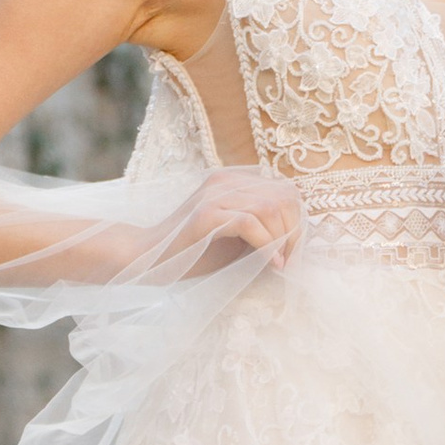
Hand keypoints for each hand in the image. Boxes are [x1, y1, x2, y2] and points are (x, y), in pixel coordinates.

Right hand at [171, 163, 304, 273]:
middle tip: (290, 258)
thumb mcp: (235, 235)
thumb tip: (296, 236)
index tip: (293, 249)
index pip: (285, 190)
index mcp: (233, 181)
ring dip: (282, 240)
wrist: (147, 257)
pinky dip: (267, 245)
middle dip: (294, 231)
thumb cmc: (193, 250)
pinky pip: (249, 223)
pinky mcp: (205, 214)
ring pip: (270, 208)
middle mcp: (225, 180)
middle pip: (283, 197)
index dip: (297, 220)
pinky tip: (270, 263)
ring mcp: (214, 195)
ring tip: (280, 263)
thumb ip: (261, 226)